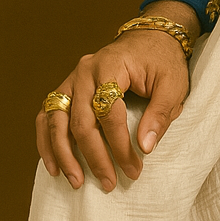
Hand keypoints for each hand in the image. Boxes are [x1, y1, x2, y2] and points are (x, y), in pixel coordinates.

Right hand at [37, 5, 197, 191]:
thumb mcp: (173, 84)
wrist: (150, 37)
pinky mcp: (66, 89)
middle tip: (109, 183)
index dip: (119, 145)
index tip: (134, 169)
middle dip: (94, 156)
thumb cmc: (162, 61)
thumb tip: (145, 147)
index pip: (109, 112)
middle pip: (80, 121)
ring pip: (55, 120)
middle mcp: (85, 71)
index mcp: (112, 65)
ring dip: (63, 154)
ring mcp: (72, 79)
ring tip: (76, 182)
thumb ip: (161, 114)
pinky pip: (46, 116)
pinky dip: (46, 142)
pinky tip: (53, 166)